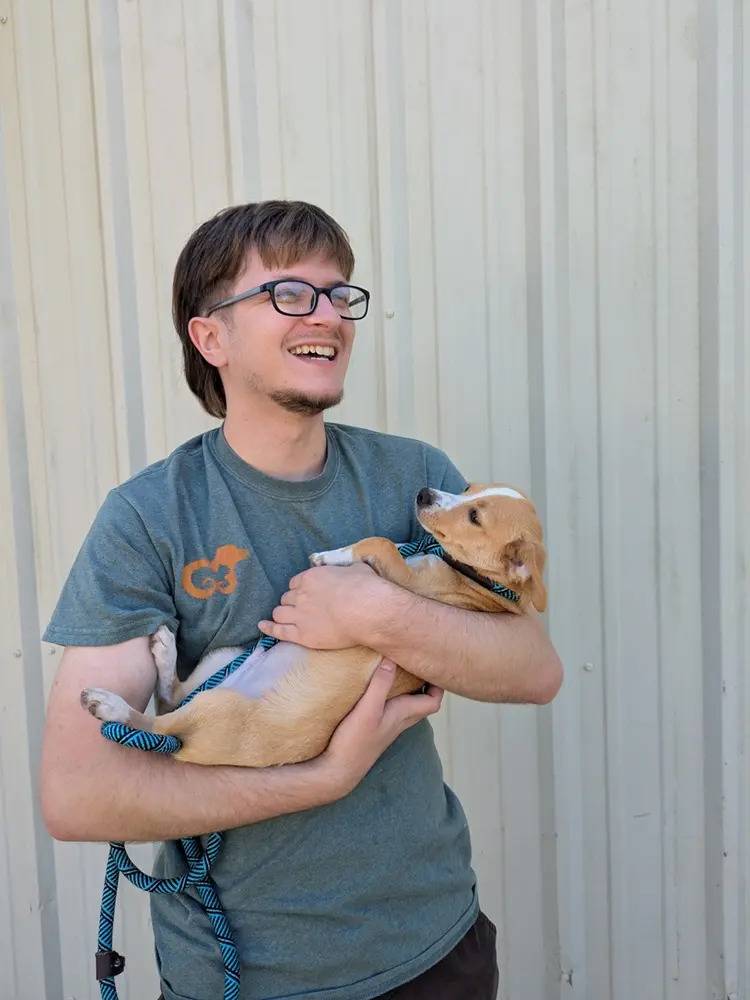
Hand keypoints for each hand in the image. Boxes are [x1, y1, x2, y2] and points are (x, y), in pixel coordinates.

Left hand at [257, 563, 391, 648]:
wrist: (367, 612)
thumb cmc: (366, 589)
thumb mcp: (358, 569)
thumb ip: (348, 570)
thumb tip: (352, 570)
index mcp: (311, 577)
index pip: (295, 583)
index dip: (299, 589)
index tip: (305, 594)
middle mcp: (301, 595)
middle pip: (286, 598)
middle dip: (291, 602)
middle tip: (299, 608)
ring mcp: (299, 615)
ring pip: (280, 613)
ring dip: (281, 614)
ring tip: (284, 618)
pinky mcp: (302, 635)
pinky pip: (279, 631)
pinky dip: (269, 628)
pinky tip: (262, 626)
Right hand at [317, 658, 443, 796]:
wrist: (337, 772)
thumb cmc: (355, 743)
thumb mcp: (368, 709)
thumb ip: (380, 686)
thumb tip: (392, 660)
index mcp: (403, 715)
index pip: (433, 702)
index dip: (438, 685)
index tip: (433, 667)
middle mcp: (399, 721)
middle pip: (423, 704)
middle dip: (425, 685)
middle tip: (418, 665)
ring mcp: (386, 727)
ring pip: (407, 707)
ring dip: (409, 691)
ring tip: (400, 672)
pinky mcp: (373, 729)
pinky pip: (391, 710)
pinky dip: (391, 698)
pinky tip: (377, 689)